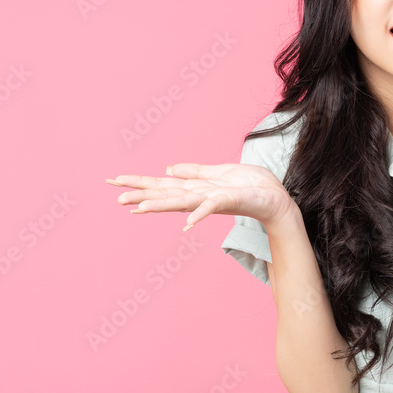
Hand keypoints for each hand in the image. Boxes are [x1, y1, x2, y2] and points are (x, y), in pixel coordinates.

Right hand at [107, 163, 296, 231]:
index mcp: (196, 188)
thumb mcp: (219, 172)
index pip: (163, 185)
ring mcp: (213, 201)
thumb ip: (195, 171)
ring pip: (182, 202)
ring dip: (161, 205)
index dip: (140, 183)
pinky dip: (198, 214)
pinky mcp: (230, 200)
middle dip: (141, 196)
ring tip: (139, 208)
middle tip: (116, 198)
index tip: (116, 181)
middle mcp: (200, 197)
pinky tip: (186, 223)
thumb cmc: (251, 186)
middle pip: (166, 195)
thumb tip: (169, 169)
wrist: (276, 198)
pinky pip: (212, 206)